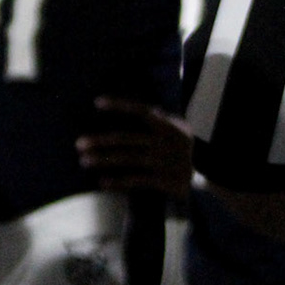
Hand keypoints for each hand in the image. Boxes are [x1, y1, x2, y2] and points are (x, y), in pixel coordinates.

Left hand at [76, 96, 192, 203]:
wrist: (205, 177)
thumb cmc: (181, 147)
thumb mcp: (177, 128)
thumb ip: (157, 118)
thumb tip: (126, 108)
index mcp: (169, 125)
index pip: (142, 110)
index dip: (120, 105)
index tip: (97, 103)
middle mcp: (167, 142)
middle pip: (128, 139)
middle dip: (101, 141)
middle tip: (79, 144)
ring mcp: (166, 162)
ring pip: (129, 160)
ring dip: (104, 160)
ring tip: (84, 161)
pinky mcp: (166, 182)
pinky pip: (137, 180)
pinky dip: (119, 181)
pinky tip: (102, 181)